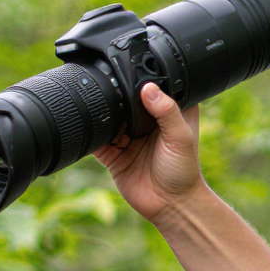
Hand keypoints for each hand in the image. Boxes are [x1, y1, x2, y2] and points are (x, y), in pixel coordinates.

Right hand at [93, 82, 203, 224]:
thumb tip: (148, 88)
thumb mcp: (181, 138)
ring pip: (107, 114)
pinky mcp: (112, 152)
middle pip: (125, 97)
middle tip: (104, 80)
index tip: (129, 64)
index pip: (152, 86)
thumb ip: (167, 112)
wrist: (171, 206)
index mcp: (167, 112)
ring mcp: (127, 135)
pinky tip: (86, 123)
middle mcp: (145, 120)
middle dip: (115, 91)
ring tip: (94, 100)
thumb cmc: (184, 173)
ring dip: (100, 109)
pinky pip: (95, 137)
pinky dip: (89, 131)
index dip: (143, 76)